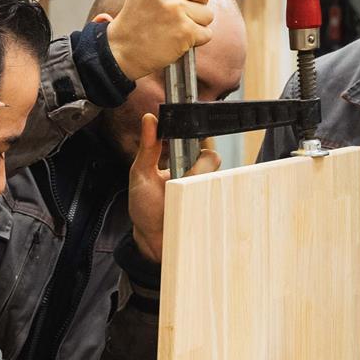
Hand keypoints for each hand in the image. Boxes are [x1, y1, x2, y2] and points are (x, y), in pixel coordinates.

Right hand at [105, 0, 215, 80]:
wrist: (123, 49)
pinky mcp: (184, 31)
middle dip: (197, 2)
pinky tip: (176, 37)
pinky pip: (207, 32)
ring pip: (208, 13)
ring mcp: (174, 9)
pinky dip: (196, 39)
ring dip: (196, 22)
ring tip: (173, 24)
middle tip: (175, 11)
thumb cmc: (139, 16)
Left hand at [129, 113, 218, 261]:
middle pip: (212, 162)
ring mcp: (206, 194)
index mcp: (184, 164)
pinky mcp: (211, 211)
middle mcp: (199, 178)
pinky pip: (218, 201)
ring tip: (178, 199)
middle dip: (196, 169)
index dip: (200, 146)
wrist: (151, 241)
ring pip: (213, 180)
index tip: (190, 148)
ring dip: (196, 187)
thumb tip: (149, 118)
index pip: (202, 149)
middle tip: (177, 181)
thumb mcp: (141, 173)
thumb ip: (148, 147)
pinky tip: (188, 208)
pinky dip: (205, 202)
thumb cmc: (145, 208)